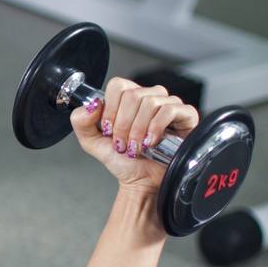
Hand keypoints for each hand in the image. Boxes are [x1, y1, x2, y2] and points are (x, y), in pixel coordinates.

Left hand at [70, 78, 198, 191]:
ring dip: (137, 130)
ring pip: (150, 102)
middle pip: (132, 95)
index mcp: (129, 99)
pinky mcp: (186, 114)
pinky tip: (150, 142)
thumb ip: (81, 122)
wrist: (141, 181)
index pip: (118, 85)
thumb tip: (91, 105)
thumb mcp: (93, 142)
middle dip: (123, 125)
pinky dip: (155, 128)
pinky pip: (169, 109)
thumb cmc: (123, 161)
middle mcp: (149, 97)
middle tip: (122, 143)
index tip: (108, 130)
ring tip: (135, 147)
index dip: (110, 109)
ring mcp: (169, 104)